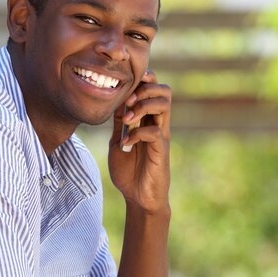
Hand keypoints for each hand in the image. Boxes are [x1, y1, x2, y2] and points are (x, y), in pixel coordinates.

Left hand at [108, 70, 171, 212]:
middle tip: (128, 102)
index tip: (123, 89)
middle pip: (164, 90)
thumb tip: (113, 100)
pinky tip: (126, 144)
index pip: (153, 87)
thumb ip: (118, 122)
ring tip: (128, 120)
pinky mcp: (161, 151)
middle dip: (145, 88)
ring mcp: (161, 136)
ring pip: (164, 104)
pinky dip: (137, 133)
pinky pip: (155, 132)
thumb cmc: (129, 170)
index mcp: (148, 119)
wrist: (138, 198)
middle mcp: (158, 124)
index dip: (142, 80)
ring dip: (143, 106)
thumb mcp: (118, 140)